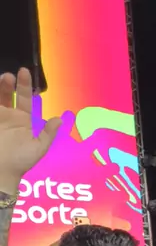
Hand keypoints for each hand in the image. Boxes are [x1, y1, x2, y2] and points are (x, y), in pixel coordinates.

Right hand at [0, 68, 60, 192]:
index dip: (24, 85)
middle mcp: (8, 116)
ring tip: (1, 79)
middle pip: (7, 94)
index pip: (23, 98)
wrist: (1, 173)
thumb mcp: (39, 148)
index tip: (23, 72)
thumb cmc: (20, 162)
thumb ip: (48, 134)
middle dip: (7, 84)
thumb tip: (59, 119)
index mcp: (22, 120)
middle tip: (8, 77)